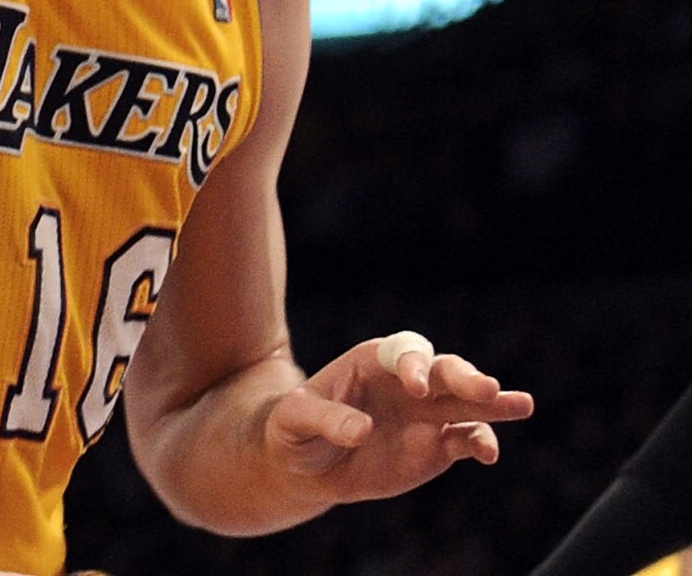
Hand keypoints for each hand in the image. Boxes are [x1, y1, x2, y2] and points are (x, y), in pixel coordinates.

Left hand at [262, 333, 533, 501]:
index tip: (415, 388)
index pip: (402, 352)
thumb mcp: (294, 421)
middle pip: (443, 370)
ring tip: (522, 403)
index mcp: (372, 362)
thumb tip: (362, 430)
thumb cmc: (293, 430)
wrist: (306, 465)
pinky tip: (488, 453)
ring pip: (466, 402)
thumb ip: (326, 419)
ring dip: (493, 404)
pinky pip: (466, 439)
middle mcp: (407, 383)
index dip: (413, 364)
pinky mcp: (438, 446)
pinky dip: (481, 443)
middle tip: (488, 388)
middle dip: (465, 377)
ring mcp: (427, 414)